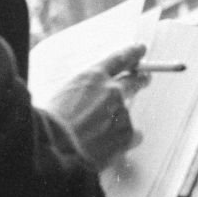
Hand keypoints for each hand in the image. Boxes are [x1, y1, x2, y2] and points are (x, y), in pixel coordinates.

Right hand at [49, 43, 148, 172]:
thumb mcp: (65, 94)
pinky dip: (122, 141)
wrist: (57, 147)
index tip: (141, 49)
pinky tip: (104, 146)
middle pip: (134, 81)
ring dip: (116, 123)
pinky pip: (132, 136)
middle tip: (145, 79)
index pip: (119, 59)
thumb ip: (86, 91)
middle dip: (140, 79)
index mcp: (92, 76)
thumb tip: (96, 98)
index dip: (132, 53)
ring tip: (96, 135)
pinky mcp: (128, 132)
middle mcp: (112, 90)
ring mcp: (122, 111)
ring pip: (126, 116)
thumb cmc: (53, 122)